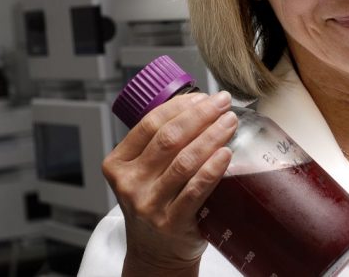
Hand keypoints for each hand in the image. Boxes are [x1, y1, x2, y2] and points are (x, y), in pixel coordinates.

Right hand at [102, 91, 236, 272]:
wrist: (156, 252)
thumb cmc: (156, 204)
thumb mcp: (142, 174)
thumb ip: (159, 145)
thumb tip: (202, 106)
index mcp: (118, 164)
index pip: (149, 124)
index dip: (179, 106)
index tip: (203, 96)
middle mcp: (130, 183)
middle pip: (168, 139)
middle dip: (200, 115)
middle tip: (223, 103)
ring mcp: (149, 204)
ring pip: (183, 161)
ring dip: (211, 136)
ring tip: (230, 122)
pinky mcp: (172, 222)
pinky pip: (195, 189)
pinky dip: (213, 168)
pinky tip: (227, 153)